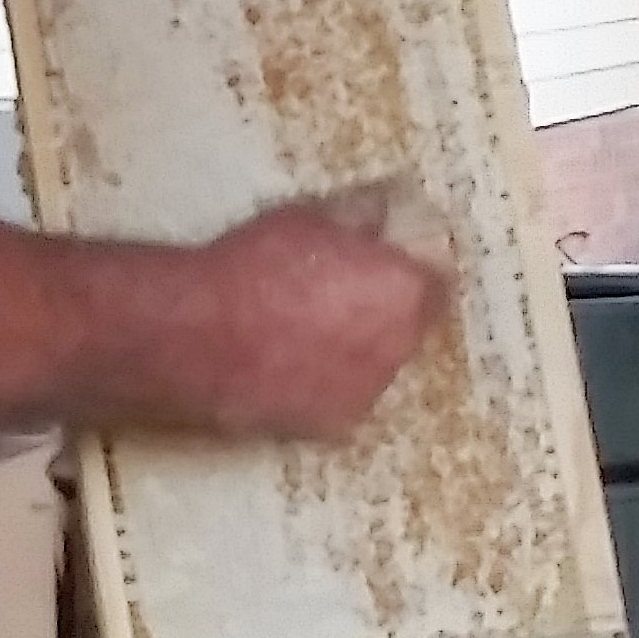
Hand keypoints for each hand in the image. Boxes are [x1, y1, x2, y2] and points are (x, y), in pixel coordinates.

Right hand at [182, 185, 453, 441]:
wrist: (199, 335)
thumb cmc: (255, 264)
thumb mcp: (311, 216)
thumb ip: (362, 216)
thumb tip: (386, 209)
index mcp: (405, 291)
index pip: (439, 282)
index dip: (412, 271)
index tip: (388, 263)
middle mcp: (400, 348)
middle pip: (410, 327)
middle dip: (385, 311)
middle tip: (340, 294)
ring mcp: (367, 393)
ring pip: (375, 365)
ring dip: (356, 349)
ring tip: (304, 331)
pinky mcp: (331, 427)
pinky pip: (340, 396)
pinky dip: (324, 381)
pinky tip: (286, 363)